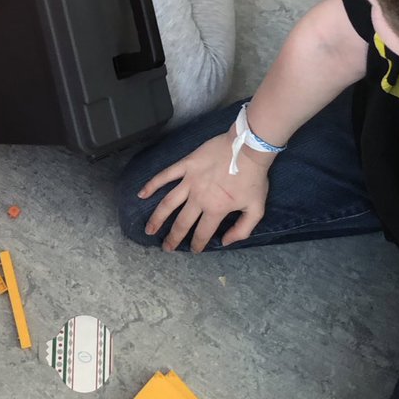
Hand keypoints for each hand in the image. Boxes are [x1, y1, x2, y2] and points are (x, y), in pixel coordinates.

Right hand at [138, 129, 274, 252]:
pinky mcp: (186, 165)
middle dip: (173, 238)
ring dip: (157, 218)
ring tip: (149, 229)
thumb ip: (242, 229)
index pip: (203, 232)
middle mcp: (199, 198)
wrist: (248, 148)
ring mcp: (189, 181)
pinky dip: (152, 185)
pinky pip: (165, 175)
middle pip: (182, 222)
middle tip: (166, 248)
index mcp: (215, 209)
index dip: (197, 244)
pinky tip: (142, 194)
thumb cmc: (254, 178)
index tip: (193, 250)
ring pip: (168, 203)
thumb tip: (226, 242)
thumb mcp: (256, 208)